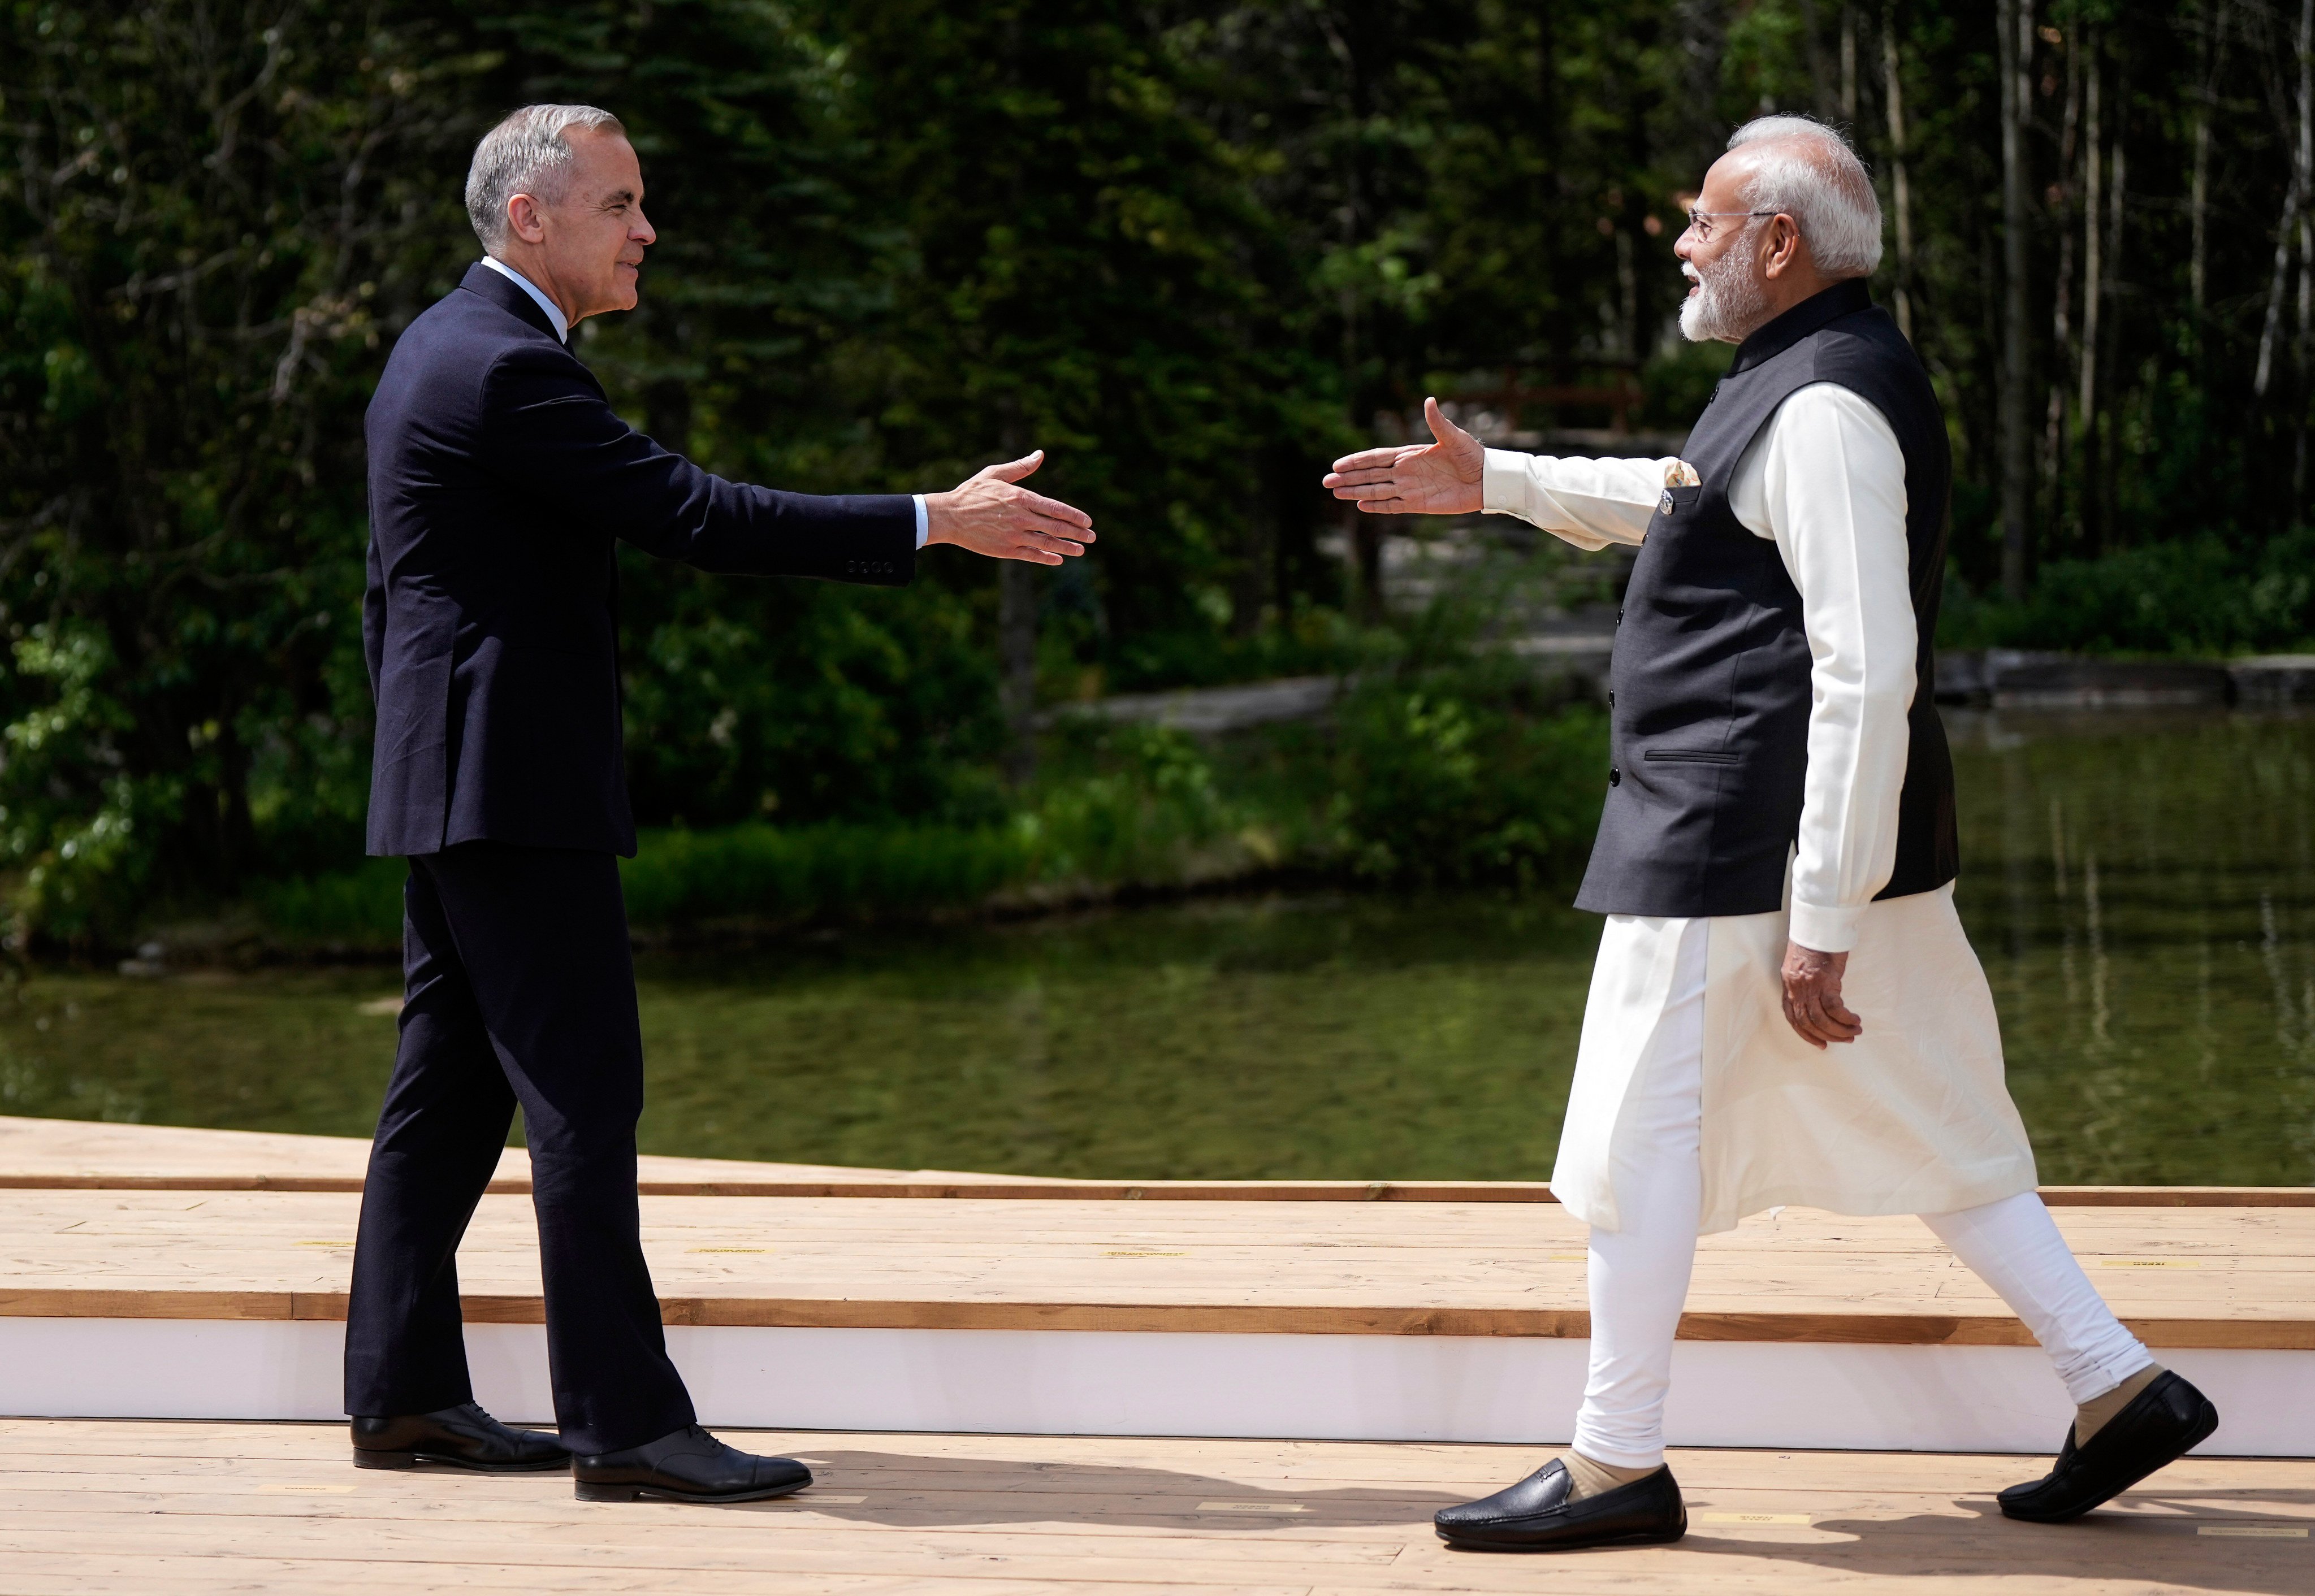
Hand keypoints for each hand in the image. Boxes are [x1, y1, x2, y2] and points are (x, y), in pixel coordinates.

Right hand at [924, 450, 1094, 565]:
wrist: (950, 516)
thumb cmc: (972, 492)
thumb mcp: (996, 474)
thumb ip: (1021, 467)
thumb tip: (1040, 454)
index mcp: (1020, 498)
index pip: (1055, 508)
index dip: (1074, 516)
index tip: (1087, 521)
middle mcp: (1021, 518)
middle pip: (1056, 527)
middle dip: (1077, 533)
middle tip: (1092, 538)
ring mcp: (1014, 536)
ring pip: (1047, 543)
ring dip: (1067, 548)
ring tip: (1081, 551)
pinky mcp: (1006, 550)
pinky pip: (1031, 555)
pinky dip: (1046, 558)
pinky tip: (1058, 560)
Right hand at [1321, 396, 1484, 515]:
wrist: (1487, 480)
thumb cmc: (1472, 456)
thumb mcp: (1454, 437)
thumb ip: (1438, 423)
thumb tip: (1429, 401)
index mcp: (1410, 454)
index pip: (1377, 458)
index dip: (1357, 461)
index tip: (1338, 464)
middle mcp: (1405, 472)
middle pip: (1371, 476)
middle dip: (1349, 478)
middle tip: (1327, 481)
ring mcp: (1410, 489)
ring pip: (1377, 491)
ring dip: (1357, 492)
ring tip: (1336, 493)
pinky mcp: (1419, 504)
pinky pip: (1393, 505)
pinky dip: (1378, 506)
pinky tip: (1361, 506)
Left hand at [1781, 941, 1862, 1048]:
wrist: (1818, 927)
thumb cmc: (1813, 945)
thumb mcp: (1800, 967)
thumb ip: (1804, 985)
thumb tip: (1816, 1002)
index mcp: (1789, 986)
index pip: (1792, 1018)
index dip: (1806, 1034)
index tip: (1820, 1044)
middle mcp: (1796, 989)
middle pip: (1808, 1022)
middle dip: (1827, 1036)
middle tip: (1844, 1040)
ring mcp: (1810, 986)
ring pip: (1821, 1019)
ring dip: (1839, 1030)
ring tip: (1854, 1032)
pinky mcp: (1825, 982)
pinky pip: (1834, 1008)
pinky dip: (1845, 1018)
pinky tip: (1855, 1020)